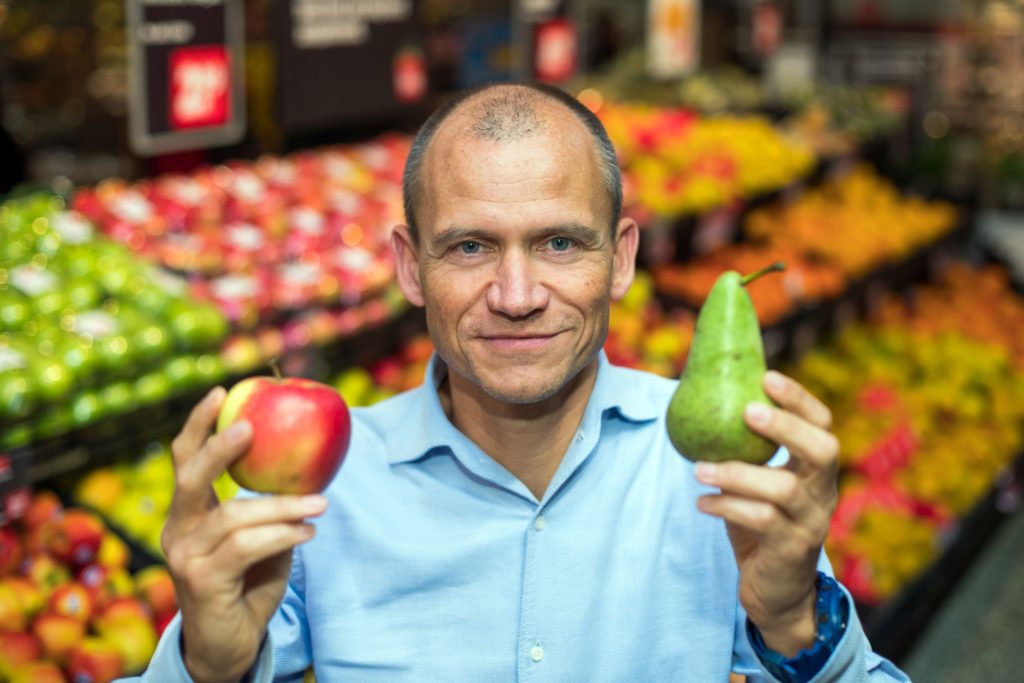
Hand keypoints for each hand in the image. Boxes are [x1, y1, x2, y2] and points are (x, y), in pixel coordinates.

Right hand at [162, 387, 327, 682]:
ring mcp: (185, 557)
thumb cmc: (250, 582)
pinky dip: (281, 535)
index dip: (199, 424)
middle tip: (252, 427)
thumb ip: (270, 504)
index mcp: (188, 513)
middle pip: (190, 478)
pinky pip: (245, 547)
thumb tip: (310, 462)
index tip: (222, 392)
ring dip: (283, 505)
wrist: (231, 644)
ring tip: (320, 503)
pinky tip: (307, 533)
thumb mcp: (261, 536)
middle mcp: (178, 530)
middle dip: (220, 448)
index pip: (184, 460)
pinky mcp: (201, 582)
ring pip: (233, 515)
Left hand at [693, 370, 838, 656]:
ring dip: (735, 472)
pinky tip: (702, 503)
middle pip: (822, 449)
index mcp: (816, 470)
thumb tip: (704, 402)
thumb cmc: (762, 524)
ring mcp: (811, 521)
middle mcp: (822, 492)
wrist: (777, 590)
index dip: (800, 400)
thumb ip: (745, 453)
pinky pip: (760, 520)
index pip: (822, 425)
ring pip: (782, 487)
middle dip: (786, 426)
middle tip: (747, 411)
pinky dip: (726, 506)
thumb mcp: (759, 484)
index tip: (767, 377)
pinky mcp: (792, 549)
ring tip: (699, 468)